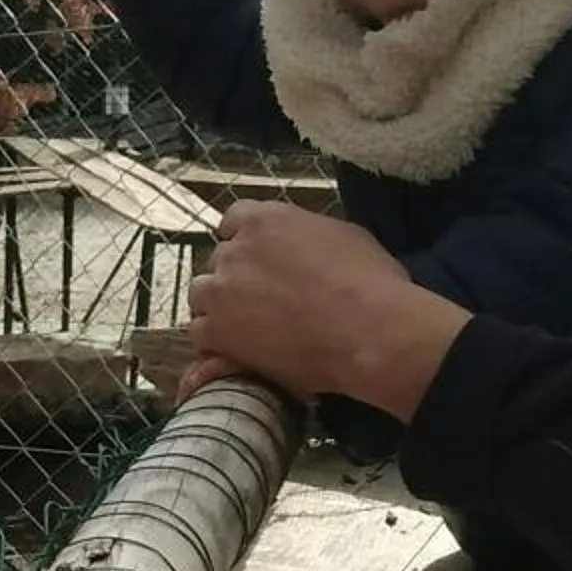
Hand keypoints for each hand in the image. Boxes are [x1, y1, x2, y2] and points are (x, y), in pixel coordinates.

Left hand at [179, 201, 473, 416]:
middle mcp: (235, 249)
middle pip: (220, 261)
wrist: (369, 331)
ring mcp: (220, 289)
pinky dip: (216, 342)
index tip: (256, 261)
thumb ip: (309, 234)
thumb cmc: (371, 282)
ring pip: (202, 295)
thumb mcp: (345, 237)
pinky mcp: (215, 330)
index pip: (233, 221)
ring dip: (218, 308)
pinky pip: (200, 333)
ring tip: (247, 328)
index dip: (244, 242)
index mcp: (266, 219)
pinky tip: (239, 351)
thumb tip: (305, 245)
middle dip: (235, 278)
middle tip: (260, 301)